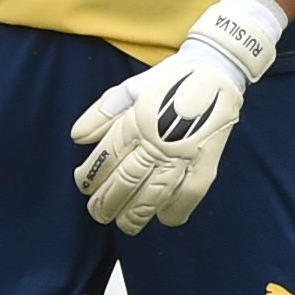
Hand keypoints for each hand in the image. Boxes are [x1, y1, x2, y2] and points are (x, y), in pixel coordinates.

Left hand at [72, 0, 285, 232]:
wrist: (217, 70)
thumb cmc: (170, 78)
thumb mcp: (130, 87)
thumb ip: (102, 113)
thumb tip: (76, 137)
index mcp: (137, 120)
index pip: (107, 157)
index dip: (91, 176)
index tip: (83, 185)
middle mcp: (158, 141)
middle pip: (126, 181)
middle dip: (106, 202)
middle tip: (97, 212)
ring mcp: (184, 155)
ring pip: (154, 195)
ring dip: (134, 215)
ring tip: (123, 223)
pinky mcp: (206, 164)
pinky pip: (188, 196)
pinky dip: (174, 211)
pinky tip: (162, 217)